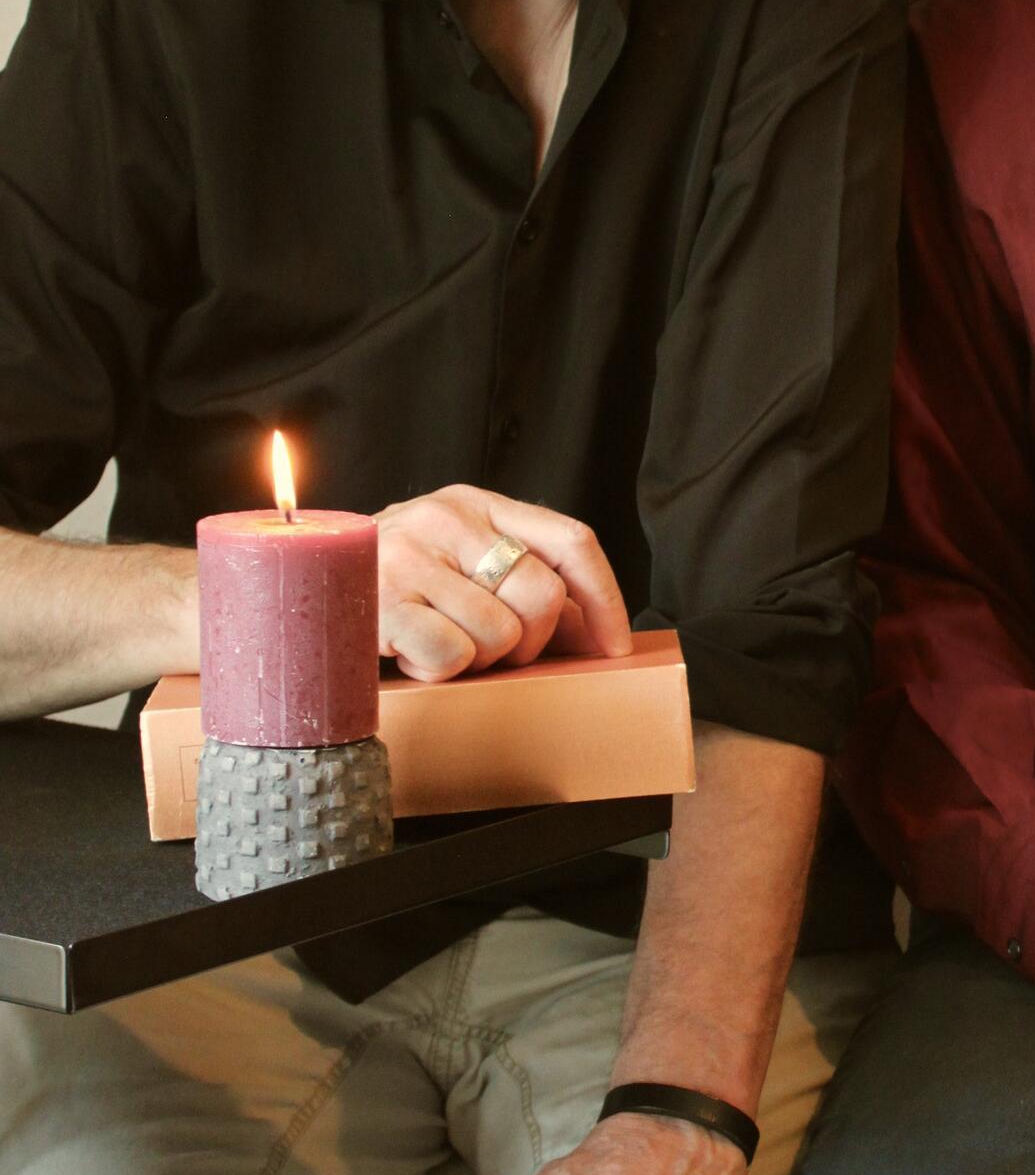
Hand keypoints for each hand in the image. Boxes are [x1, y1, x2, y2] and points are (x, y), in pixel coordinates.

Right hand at [373, 485, 631, 681]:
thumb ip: (516, 580)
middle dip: (529, 643)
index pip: (570, 540)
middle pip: (543, 596)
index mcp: (476, 503)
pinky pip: (452, 657)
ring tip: (436, 643)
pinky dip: (439, 671)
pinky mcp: (379, 600)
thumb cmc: (386, 587)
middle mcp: (446, 517)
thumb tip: (595, 638)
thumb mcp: (454, 563)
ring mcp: (410, 555)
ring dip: (476, 661)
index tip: (614, 648)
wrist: (281, 585)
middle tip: (491, 651)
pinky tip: (409, 654)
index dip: (604, 599)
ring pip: (500, 636)